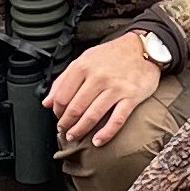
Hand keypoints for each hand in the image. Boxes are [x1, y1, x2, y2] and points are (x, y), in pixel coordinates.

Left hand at [42, 31, 163, 150]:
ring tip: (74, 136)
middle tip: (64, 131)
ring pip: (92, 115)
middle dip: (66, 123)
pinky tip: (97, 141)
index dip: (57, 111)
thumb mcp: (84, 60)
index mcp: (83, 67)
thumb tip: (47, 102)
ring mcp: (115, 88)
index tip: (58, 116)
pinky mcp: (131, 97)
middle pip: (75, 108)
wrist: (142, 49)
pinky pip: (116, 120)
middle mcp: (98, 77)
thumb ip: (64, 80)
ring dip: (80, 130)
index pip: (63, 96)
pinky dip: (105, 133)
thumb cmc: (112, 55)